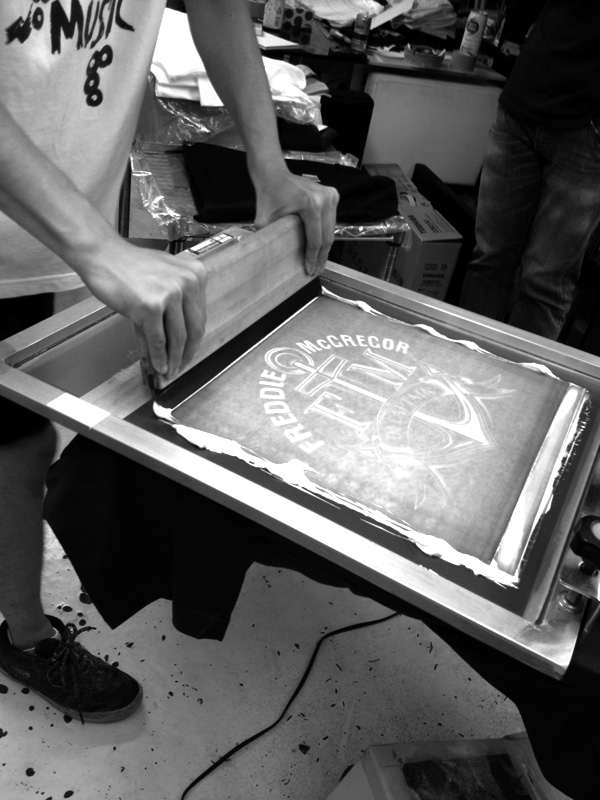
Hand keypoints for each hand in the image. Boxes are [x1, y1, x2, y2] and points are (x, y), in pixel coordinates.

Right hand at [79, 237, 206, 381]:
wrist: (102, 255)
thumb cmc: (128, 265)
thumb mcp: (162, 280)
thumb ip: (174, 307)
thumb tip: (176, 340)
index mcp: (195, 274)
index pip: (199, 316)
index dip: (194, 340)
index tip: (189, 352)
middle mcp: (187, 283)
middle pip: (193, 329)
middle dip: (186, 353)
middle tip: (181, 367)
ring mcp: (170, 294)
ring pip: (177, 338)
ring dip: (173, 360)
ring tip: (168, 372)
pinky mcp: (151, 307)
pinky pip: (158, 339)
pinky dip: (158, 357)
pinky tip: (157, 366)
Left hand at [253, 169, 338, 275]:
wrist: (273, 174)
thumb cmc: (268, 195)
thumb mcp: (264, 220)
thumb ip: (268, 239)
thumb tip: (270, 261)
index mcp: (311, 205)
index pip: (315, 239)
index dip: (312, 258)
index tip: (309, 270)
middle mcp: (324, 199)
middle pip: (327, 236)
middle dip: (321, 257)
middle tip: (316, 271)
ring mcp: (330, 195)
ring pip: (331, 230)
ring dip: (325, 247)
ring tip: (320, 262)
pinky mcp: (332, 195)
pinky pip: (331, 220)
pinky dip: (326, 233)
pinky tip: (321, 246)